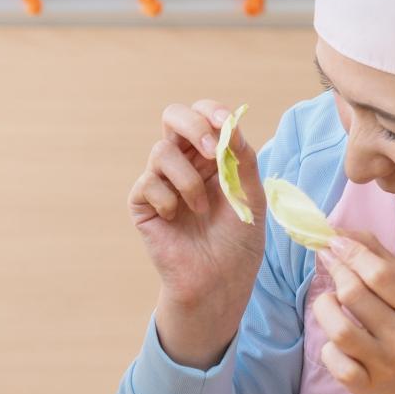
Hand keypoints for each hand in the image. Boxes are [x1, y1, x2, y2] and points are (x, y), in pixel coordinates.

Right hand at [129, 100, 266, 365]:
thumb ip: (242, 158)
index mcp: (211, 156)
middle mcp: (184, 163)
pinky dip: (168, 198)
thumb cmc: (238, 241)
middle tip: (211, 150)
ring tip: (202, 208)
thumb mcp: (251, 195)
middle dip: (193, 126)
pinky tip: (177, 219)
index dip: (210, 112)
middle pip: (173, 117)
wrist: (219, 281)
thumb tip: (230, 124)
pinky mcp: (142, 203)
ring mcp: (160, 182)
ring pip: (161, 152)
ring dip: (188, 180)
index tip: (225, 122)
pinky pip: (147, 183)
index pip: (202, 115)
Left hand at [312, 234, 394, 393]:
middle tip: (327, 260)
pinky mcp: (365, 387)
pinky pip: (334, 361)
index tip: (333, 240)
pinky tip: (336, 340)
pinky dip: (328, 347)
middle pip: (355, 296)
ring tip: (329, 300)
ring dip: (325, 307)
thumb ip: (385, 262)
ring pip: (339, 330)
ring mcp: (385, 367)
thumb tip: (344, 232)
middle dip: (336, 271)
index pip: (381, 275)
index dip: (351, 253)